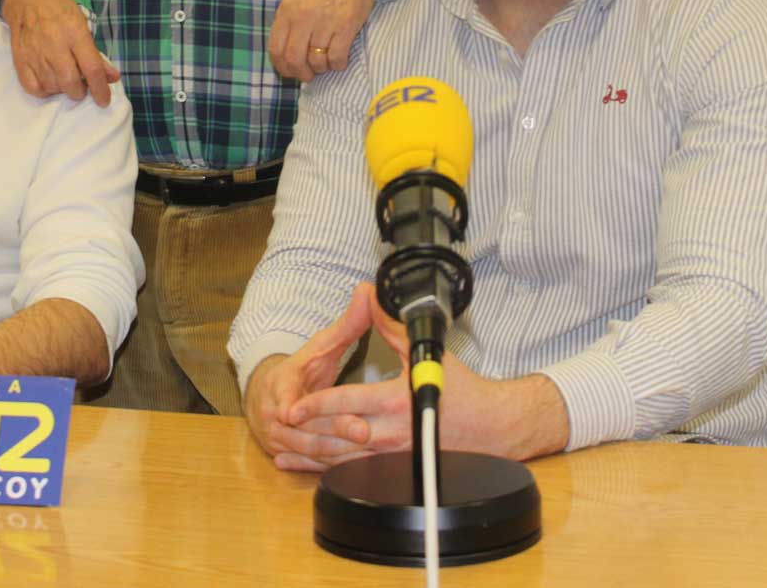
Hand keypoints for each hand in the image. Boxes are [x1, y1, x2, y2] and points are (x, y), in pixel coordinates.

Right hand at [2, 0, 119, 105]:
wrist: (28, 0)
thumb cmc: (60, 12)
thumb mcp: (84, 25)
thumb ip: (96, 54)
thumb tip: (112, 78)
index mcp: (75, 32)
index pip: (91, 67)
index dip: (100, 88)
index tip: (104, 101)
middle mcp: (54, 43)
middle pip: (70, 82)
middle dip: (80, 92)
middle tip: (81, 87)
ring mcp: (34, 53)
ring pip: (52, 87)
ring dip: (63, 90)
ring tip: (65, 79)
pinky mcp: (20, 60)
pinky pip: (33, 88)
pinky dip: (45, 91)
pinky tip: (50, 82)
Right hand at [244, 282, 378, 471]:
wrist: (268, 396)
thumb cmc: (299, 372)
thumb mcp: (320, 346)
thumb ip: (347, 324)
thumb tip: (369, 291)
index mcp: (281, 384)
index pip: (283, 394)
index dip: (288, 402)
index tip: (291, 411)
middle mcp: (275, 413)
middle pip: (304, 425)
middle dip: (332, 428)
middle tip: (362, 429)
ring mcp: (279, 437)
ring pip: (308, 448)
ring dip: (335, 451)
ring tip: (364, 447)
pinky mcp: (287, 455)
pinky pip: (310, 463)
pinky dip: (329, 465)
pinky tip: (353, 469)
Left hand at [269, 0, 396, 81]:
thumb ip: (291, 21)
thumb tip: (288, 52)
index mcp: (288, 10)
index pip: (276, 49)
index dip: (282, 66)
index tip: (290, 71)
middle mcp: (303, 17)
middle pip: (294, 60)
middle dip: (301, 73)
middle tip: (309, 75)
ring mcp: (324, 23)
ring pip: (316, 62)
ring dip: (322, 68)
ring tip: (327, 62)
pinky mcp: (346, 27)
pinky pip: (336, 58)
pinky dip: (338, 65)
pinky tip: (340, 58)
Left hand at [287, 293, 569, 465]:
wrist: (490, 426)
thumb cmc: (460, 389)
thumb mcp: (423, 353)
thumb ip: (391, 326)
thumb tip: (370, 296)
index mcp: (395, 402)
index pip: (347, 404)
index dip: (316, 406)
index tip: (292, 405)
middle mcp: (392, 432)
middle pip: (338, 435)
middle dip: (304, 432)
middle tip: (276, 425)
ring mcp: (393, 454)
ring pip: (343, 459)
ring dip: (310, 455)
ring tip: (282, 447)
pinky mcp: (395, 466)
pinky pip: (355, 471)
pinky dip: (326, 470)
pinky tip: (307, 466)